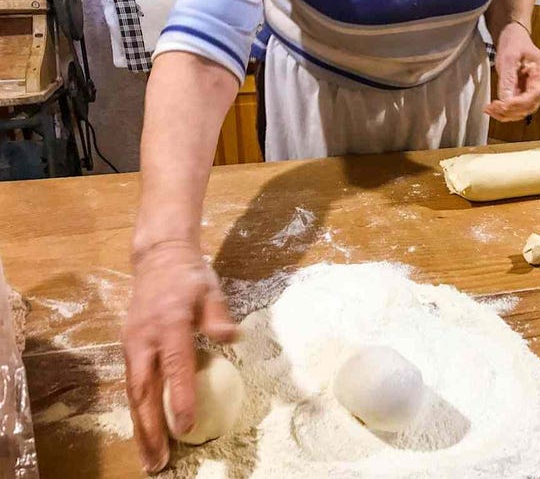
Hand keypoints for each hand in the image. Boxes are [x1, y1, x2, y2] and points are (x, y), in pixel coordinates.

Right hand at [122, 241, 236, 472]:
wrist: (158, 258)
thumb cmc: (190, 277)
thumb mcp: (211, 289)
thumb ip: (218, 315)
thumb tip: (233, 337)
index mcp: (169, 322)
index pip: (175, 365)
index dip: (180, 396)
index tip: (186, 426)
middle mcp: (144, 337)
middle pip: (143, 389)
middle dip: (150, 427)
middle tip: (157, 461)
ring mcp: (132, 343)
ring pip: (133, 392)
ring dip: (140, 427)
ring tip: (149, 458)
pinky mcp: (128, 347)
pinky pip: (132, 384)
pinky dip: (138, 411)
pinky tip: (145, 432)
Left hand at [485, 22, 539, 121]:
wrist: (513, 36)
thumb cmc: (514, 42)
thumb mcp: (509, 57)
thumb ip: (508, 79)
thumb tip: (505, 100)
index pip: (534, 95)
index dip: (518, 103)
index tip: (503, 105)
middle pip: (529, 106)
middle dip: (511, 111)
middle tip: (494, 108)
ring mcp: (532, 89)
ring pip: (522, 110)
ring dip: (506, 114)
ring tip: (491, 109)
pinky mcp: (522, 92)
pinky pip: (515, 106)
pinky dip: (504, 110)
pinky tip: (493, 108)